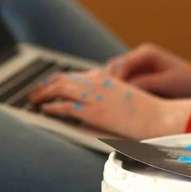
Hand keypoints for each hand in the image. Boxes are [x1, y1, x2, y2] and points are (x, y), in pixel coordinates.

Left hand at [27, 70, 190, 139]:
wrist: (158, 116)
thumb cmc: (145, 111)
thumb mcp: (124, 96)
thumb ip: (107, 94)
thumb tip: (93, 102)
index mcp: (106, 78)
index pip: (75, 75)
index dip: (58, 79)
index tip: (48, 84)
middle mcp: (98, 83)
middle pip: (64, 79)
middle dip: (45, 85)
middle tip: (33, 93)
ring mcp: (95, 96)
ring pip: (60, 89)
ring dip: (43, 94)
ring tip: (33, 100)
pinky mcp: (94, 111)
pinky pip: (66, 106)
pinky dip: (51, 107)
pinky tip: (44, 110)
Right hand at [105, 43, 190, 98]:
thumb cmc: (186, 82)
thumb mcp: (167, 82)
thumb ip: (147, 83)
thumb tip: (126, 88)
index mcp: (147, 53)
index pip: (123, 63)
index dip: (114, 78)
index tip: (109, 93)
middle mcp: (139, 56)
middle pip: (115, 67)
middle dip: (109, 82)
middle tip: (104, 98)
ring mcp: (137, 66)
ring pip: (116, 74)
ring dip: (112, 86)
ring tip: (108, 101)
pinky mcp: (137, 76)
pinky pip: (122, 81)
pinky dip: (118, 90)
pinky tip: (116, 101)